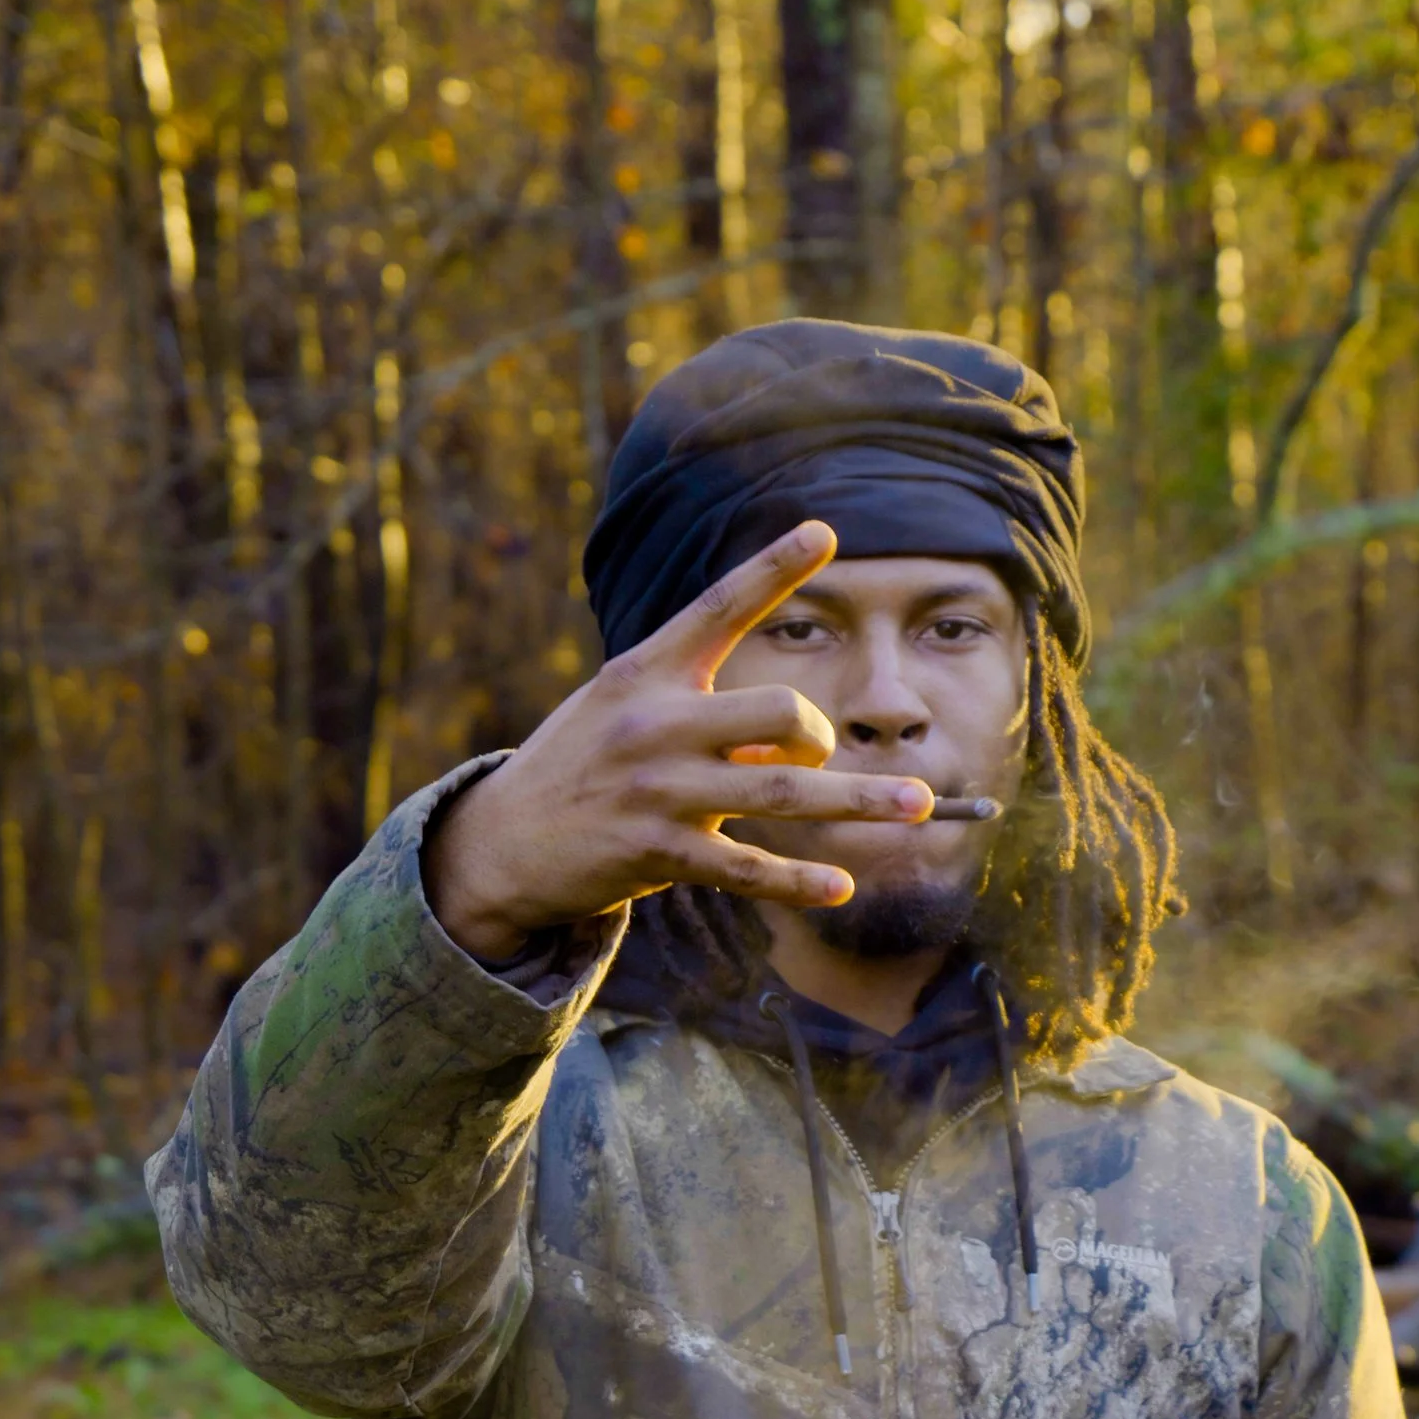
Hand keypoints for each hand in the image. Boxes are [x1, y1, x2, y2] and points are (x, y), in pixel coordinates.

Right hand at [425, 522, 937, 959]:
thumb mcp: (625, 713)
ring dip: (859, 801)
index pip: (719, 608)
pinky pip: (747, 868)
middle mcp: (656, 723)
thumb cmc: (580, 767)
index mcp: (648, 671)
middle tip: (821, 754)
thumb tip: (791, 742)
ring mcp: (660, 791)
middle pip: (778, 711)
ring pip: (783, 795)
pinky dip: (798, 882)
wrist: (501, 843)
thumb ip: (706, 714)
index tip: (826, 531)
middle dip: (820, 733)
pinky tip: (841, 887)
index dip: (774, 568)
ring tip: (917, 805)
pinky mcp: (658, 854)